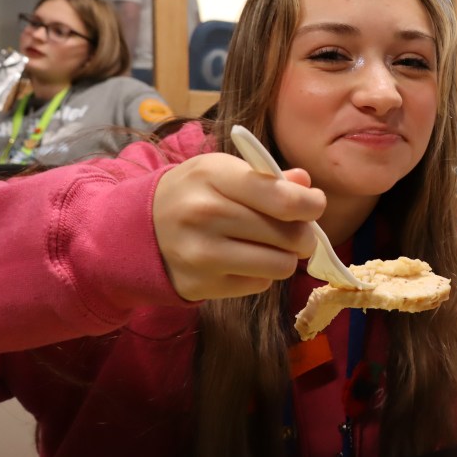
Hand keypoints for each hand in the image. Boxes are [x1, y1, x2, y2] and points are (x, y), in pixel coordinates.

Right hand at [153, 153, 323, 300]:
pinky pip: (260, 284)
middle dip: (304, 235)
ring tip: (273, 247)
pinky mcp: (202, 285)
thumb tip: (306, 186)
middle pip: (289, 235)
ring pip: (280, 265)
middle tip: (297, 231)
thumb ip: (269, 177)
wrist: (141, 228)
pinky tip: (245, 260)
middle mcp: (205, 214)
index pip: (284, 199)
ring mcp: (202, 254)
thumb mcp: (224, 171)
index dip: (311, 205)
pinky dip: (262, 274)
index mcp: (215, 175)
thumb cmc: (196, 193)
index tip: (314, 205)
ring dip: (286, 257)